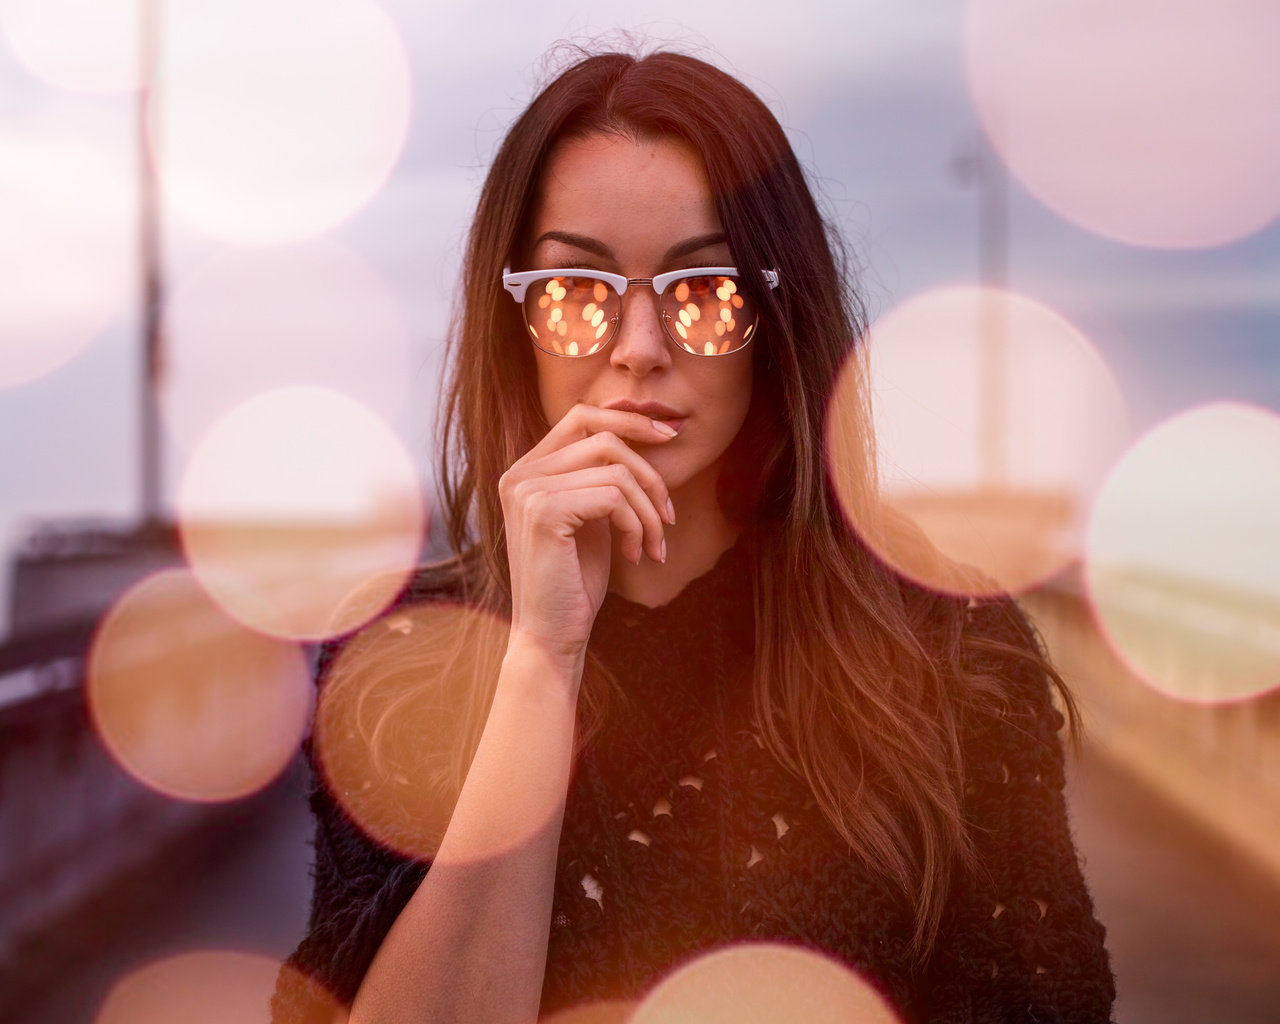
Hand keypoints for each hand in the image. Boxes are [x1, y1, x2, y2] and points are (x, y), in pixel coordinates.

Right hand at [499, 404, 677, 667]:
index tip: (669, 436)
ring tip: (653, 545)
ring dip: (648, 511)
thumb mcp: (590, 518)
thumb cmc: (574, 581)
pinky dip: (636, 526)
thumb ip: (600, 477)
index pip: (582, 416)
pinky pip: (613, 498)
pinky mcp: (544, 513)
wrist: (551, 635)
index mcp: (526, 470)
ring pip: (616, 472)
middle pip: (605, 439)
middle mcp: (520, 474)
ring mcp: (528, 491)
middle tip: (668, 516)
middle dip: (650, 474)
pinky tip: (635, 555)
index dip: (629, 418)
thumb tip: (645, 432)